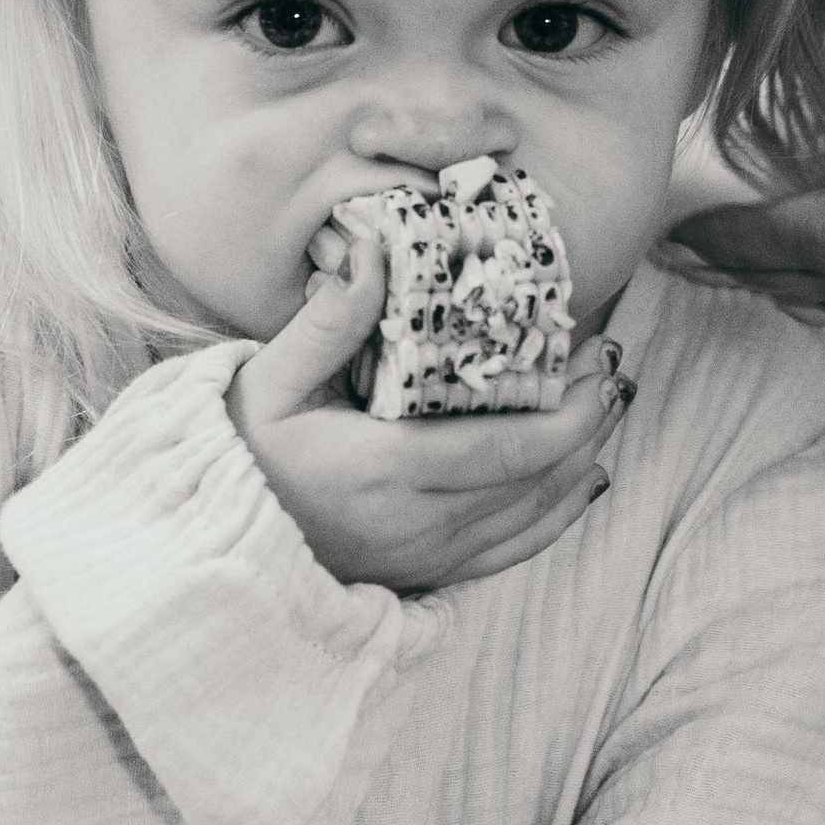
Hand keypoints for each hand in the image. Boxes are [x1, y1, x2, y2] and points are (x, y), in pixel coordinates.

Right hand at [231, 221, 629, 589]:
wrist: (213, 534)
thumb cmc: (242, 448)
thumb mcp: (269, 378)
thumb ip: (328, 321)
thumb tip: (375, 252)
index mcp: (382, 471)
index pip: (506, 452)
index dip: (568, 414)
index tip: (594, 361)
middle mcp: (415, 524)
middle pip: (534, 481)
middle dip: (587, 423)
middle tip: (611, 367)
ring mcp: (425, 556)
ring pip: (533, 518)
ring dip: (583, 461)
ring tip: (609, 404)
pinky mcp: (425, 572)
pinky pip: (512, 550)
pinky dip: (559, 514)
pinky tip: (587, 477)